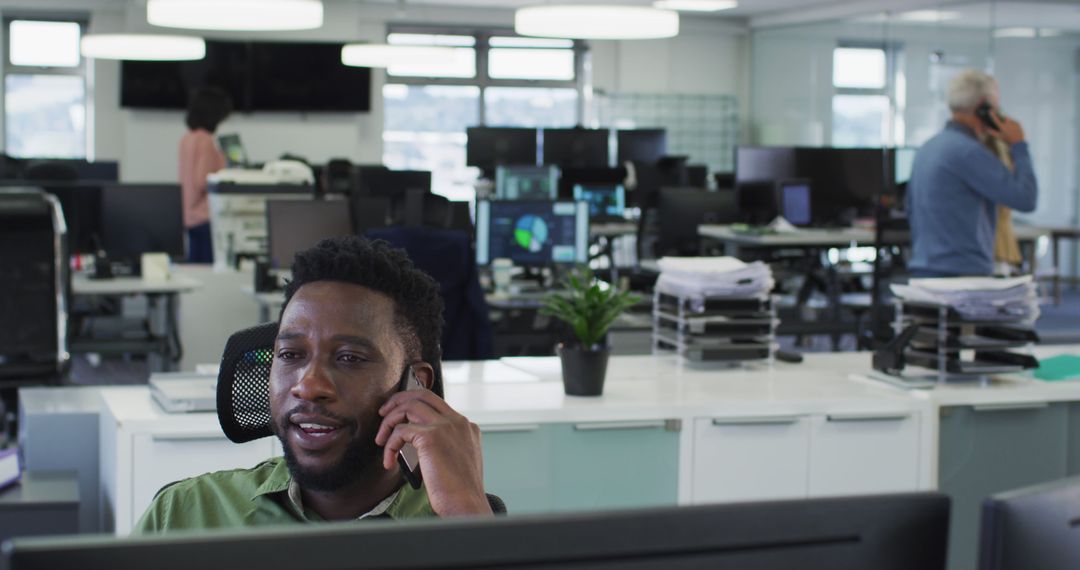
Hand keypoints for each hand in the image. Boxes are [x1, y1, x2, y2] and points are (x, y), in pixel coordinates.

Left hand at [375, 389, 492, 516]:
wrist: (466, 504)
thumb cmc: (460, 491)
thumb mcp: (458, 461)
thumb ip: (445, 445)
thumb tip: (418, 443)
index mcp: (466, 427)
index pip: (437, 404)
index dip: (414, 405)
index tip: (400, 416)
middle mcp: (457, 422)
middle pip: (423, 395)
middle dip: (398, 400)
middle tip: (383, 413)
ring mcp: (445, 426)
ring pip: (409, 406)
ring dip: (389, 421)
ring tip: (381, 440)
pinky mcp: (430, 436)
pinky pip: (400, 431)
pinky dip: (389, 445)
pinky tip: (389, 461)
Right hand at [987, 112, 1025, 145]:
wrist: (1018, 143)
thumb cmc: (1007, 140)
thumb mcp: (999, 137)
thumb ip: (992, 132)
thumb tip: (987, 129)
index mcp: (1003, 127)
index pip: (996, 120)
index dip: (993, 115)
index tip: (990, 111)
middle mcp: (1008, 123)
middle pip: (1004, 118)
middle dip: (1003, 119)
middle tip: (1003, 124)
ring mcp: (1014, 123)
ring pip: (1009, 120)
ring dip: (1008, 122)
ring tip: (1009, 129)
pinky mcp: (1018, 123)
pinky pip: (1014, 122)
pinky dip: (1012, 124)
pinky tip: (1013, 129)